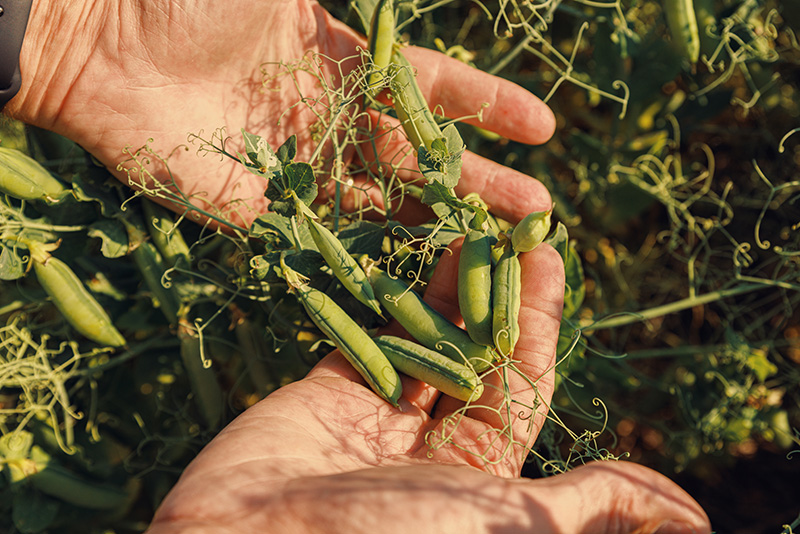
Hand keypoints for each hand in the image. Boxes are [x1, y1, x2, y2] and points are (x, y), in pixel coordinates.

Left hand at [8, 0, 554, 226]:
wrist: (99, 45)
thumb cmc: (194, 0)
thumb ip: (350, 4)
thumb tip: (395, 1)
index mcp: (341, 60)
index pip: (432, 88)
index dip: (487, 106)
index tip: (541, 128)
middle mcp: (327, 118)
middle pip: (420, 157)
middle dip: (481, 181)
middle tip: (539, 212)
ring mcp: (297, 170)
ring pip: (384, 204)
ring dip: (439, 226)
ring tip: (498, 252)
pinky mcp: (261, 212)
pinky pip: (326, 237)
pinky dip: (371, 258)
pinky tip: (419, 282)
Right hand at [145, 239, 709, 533]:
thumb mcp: (507, 524)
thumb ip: (585, 508)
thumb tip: (689, 517)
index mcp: (480, 478)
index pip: (522, 386)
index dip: (540, 322)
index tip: (550, 256)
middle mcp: (430, 448)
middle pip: (474, 353)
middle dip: (495, 291)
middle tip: (513, 225)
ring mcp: (375, 419)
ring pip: (421, 337)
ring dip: (444, 285)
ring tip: (468, 225)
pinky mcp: (324, 393)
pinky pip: (362, 336)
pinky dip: (382, 298)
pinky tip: (406, 252)